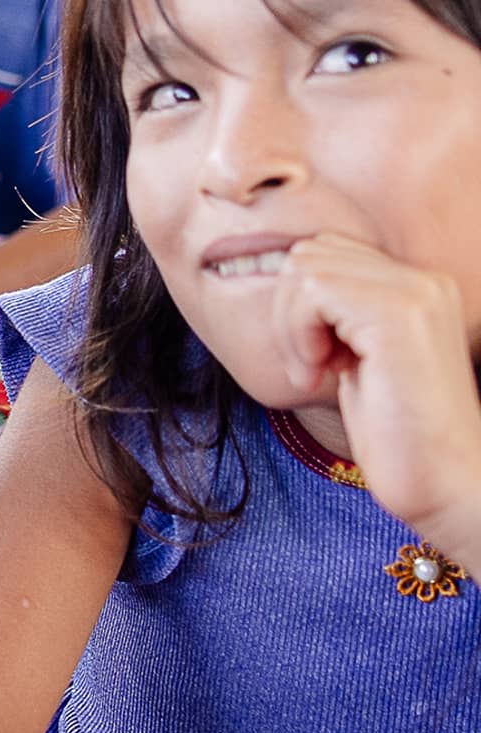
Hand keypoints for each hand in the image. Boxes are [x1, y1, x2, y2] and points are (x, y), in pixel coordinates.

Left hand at [275, 234, 480, 556]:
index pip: (329, 253)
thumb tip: (289, 284)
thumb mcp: (359, 362)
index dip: (301, 307)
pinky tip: (322, 375)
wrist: (444, 480)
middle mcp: (424, 281)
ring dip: (291, 325)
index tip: (317, 360)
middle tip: (311, 368)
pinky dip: (299, 335)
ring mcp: (416, 292)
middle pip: (310, 252)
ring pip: (305, 266)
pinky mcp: (398, 314)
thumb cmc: (396, 435)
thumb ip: (337, 318)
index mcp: (419, 288)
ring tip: (318, 372)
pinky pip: (313, 291)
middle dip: (288, 312)